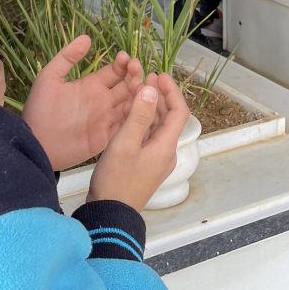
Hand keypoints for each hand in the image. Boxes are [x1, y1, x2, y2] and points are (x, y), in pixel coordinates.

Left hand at [22, 36, 143, 169]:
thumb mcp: (49, 78)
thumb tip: (87, 37)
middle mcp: (103, 100)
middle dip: (136, 75)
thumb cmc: (40, 110)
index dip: (124, 63)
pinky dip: (137, 116)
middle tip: (136, 70)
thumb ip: (67, 57)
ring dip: (140, 94)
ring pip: (132, 103)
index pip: (115, 70)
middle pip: (128, 85)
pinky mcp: (108, 137)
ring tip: (143, 87)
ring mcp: (107, 118)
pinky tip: (144, 108)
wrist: (35, 144)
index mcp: (92, 85)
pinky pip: (128, 125)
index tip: (126, 58)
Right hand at [88, 74, 189, 210]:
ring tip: (136, 91)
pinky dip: (142, 122)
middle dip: (160, 96)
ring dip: (150, 108)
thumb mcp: (124, 144)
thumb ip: (138, 116)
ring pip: (157, 127)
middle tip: (146, 78)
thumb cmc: (116, 180)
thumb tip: (151, 89)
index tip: (158, 74)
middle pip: (169, 118)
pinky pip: (148, 137)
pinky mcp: (145, 165)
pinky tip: (129, 114)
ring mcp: (156, 160)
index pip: (179, 111)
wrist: (109, 215)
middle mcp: (166, 152)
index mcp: (166, 146)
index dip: (171, 91)